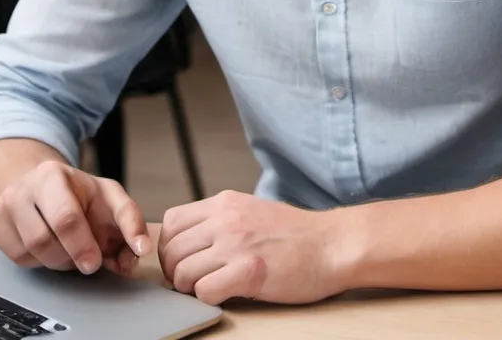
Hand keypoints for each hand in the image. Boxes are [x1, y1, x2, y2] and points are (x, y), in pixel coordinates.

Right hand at [0, 161, 151, 275]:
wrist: (37, 186)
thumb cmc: (77, 193)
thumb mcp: (108, 195)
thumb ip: (128, 219)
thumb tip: (138, 250)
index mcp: (54, 175)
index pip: (67, 216)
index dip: (84, 244)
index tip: (99, 262)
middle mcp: (25, 189)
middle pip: (45, 237)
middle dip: (74, 254)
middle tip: (90, 263)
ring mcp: (7, 209)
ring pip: (33, 251)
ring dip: (58, 259)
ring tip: (71, 249)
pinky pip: (20, 259)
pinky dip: (40, 261)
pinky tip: (51, 248)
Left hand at [158, 190, 346, 304]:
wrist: (332, 244)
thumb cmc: (296, 234)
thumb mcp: (252, 211)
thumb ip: (222, 220)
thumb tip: (191, 241)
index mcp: (225, 203)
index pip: (172, 222)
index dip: (169, 247)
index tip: (181, 261)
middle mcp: (226, 219)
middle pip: (171, 249)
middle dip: (174, 272)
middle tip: (189, 283)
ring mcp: (237, 244)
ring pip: (182, 272)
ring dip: (189, 288)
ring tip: (207, 290)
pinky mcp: (248, 271)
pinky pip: (204, 291)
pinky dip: (207, 298)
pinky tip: (224, 295)